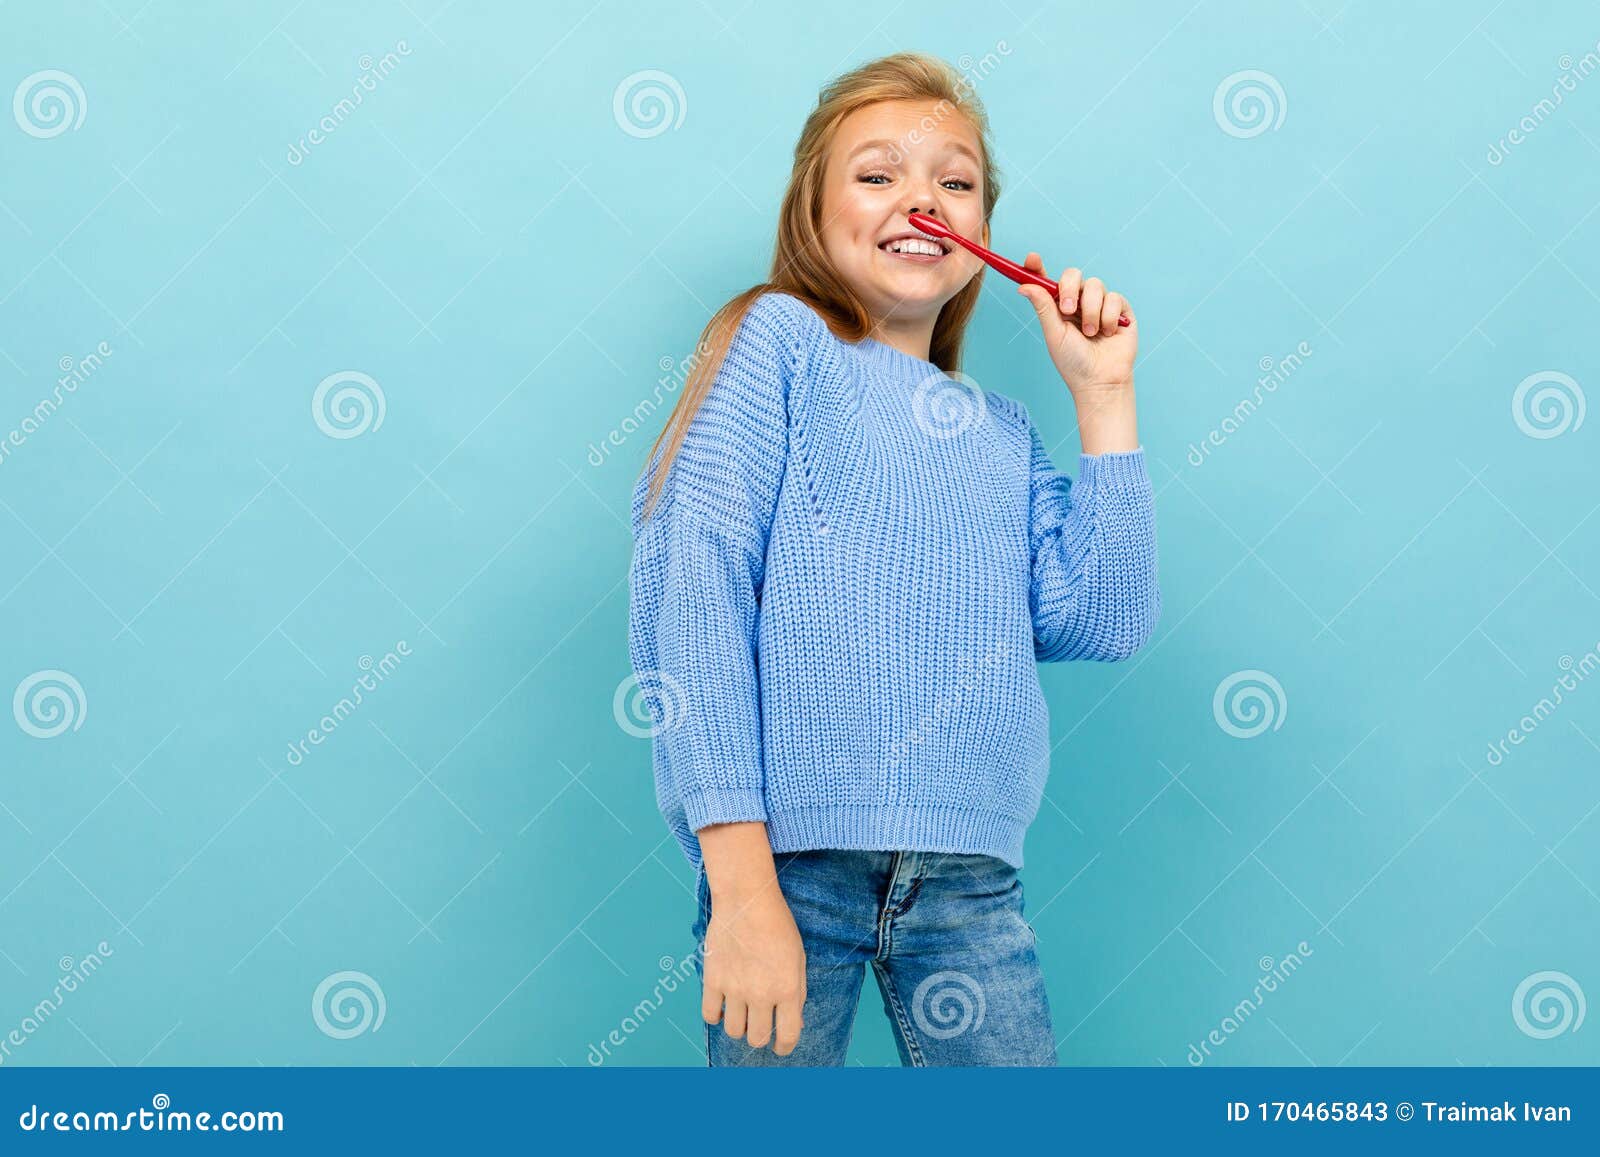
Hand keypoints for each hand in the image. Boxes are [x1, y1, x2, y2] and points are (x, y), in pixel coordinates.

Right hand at [702, 882, 806, 1054]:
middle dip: (761, 1037)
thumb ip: (797, 992)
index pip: (788, 1035)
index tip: (781, 1047)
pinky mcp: (712, 980)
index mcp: (787, 989)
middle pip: (757, 1037)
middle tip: (760, 1028)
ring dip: (739, 1027)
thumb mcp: (798, 958)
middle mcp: (761, 994)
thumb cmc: (777, 925)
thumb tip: (794, 1022)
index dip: (785, 1047)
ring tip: (742, 1013)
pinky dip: (715, 1016)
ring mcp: (734, 989)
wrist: (747, 900)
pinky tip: (722, 1006)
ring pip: (733, 1030)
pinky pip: (709, 1015)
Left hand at [1017, 254, 1137, 399]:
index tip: (1031, 259)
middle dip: (1069, 289)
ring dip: (1091, 311)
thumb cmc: (1073, 362)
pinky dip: (1108, 316)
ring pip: (1095, 285)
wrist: (1101, 380)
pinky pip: (1114, 298)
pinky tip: (1108, 332)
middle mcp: (1078, 302)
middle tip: (1068, 310)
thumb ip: (1043, 307)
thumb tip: (1023, 286)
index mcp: (1058, 307)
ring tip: (1091, 333)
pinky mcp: (1120, 309)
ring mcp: (1100, 304)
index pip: (1048, 282)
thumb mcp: (1054, 333)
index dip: (1038, 268)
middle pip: (1073, 274)